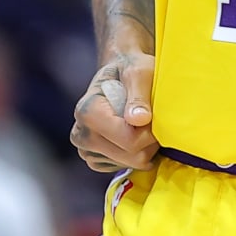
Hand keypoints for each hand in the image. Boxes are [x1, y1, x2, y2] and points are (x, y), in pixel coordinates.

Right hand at [70, 51, 157, 172]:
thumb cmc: (131, 68)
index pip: (129, 140)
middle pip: (131, 156)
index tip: (155, 115)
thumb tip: (139, 121)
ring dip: (144, 146)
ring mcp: (85, 150)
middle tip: (152, 119)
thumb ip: (139, 95)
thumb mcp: (140, 72)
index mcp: (87, 112)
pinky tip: (133, 133)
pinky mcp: (94, 160)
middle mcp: (81, 134)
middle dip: (149, 140)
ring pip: (130, 163)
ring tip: (141, 123)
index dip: (150, 131)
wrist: (118, 73)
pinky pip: (125, 166)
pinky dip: (135, 153)